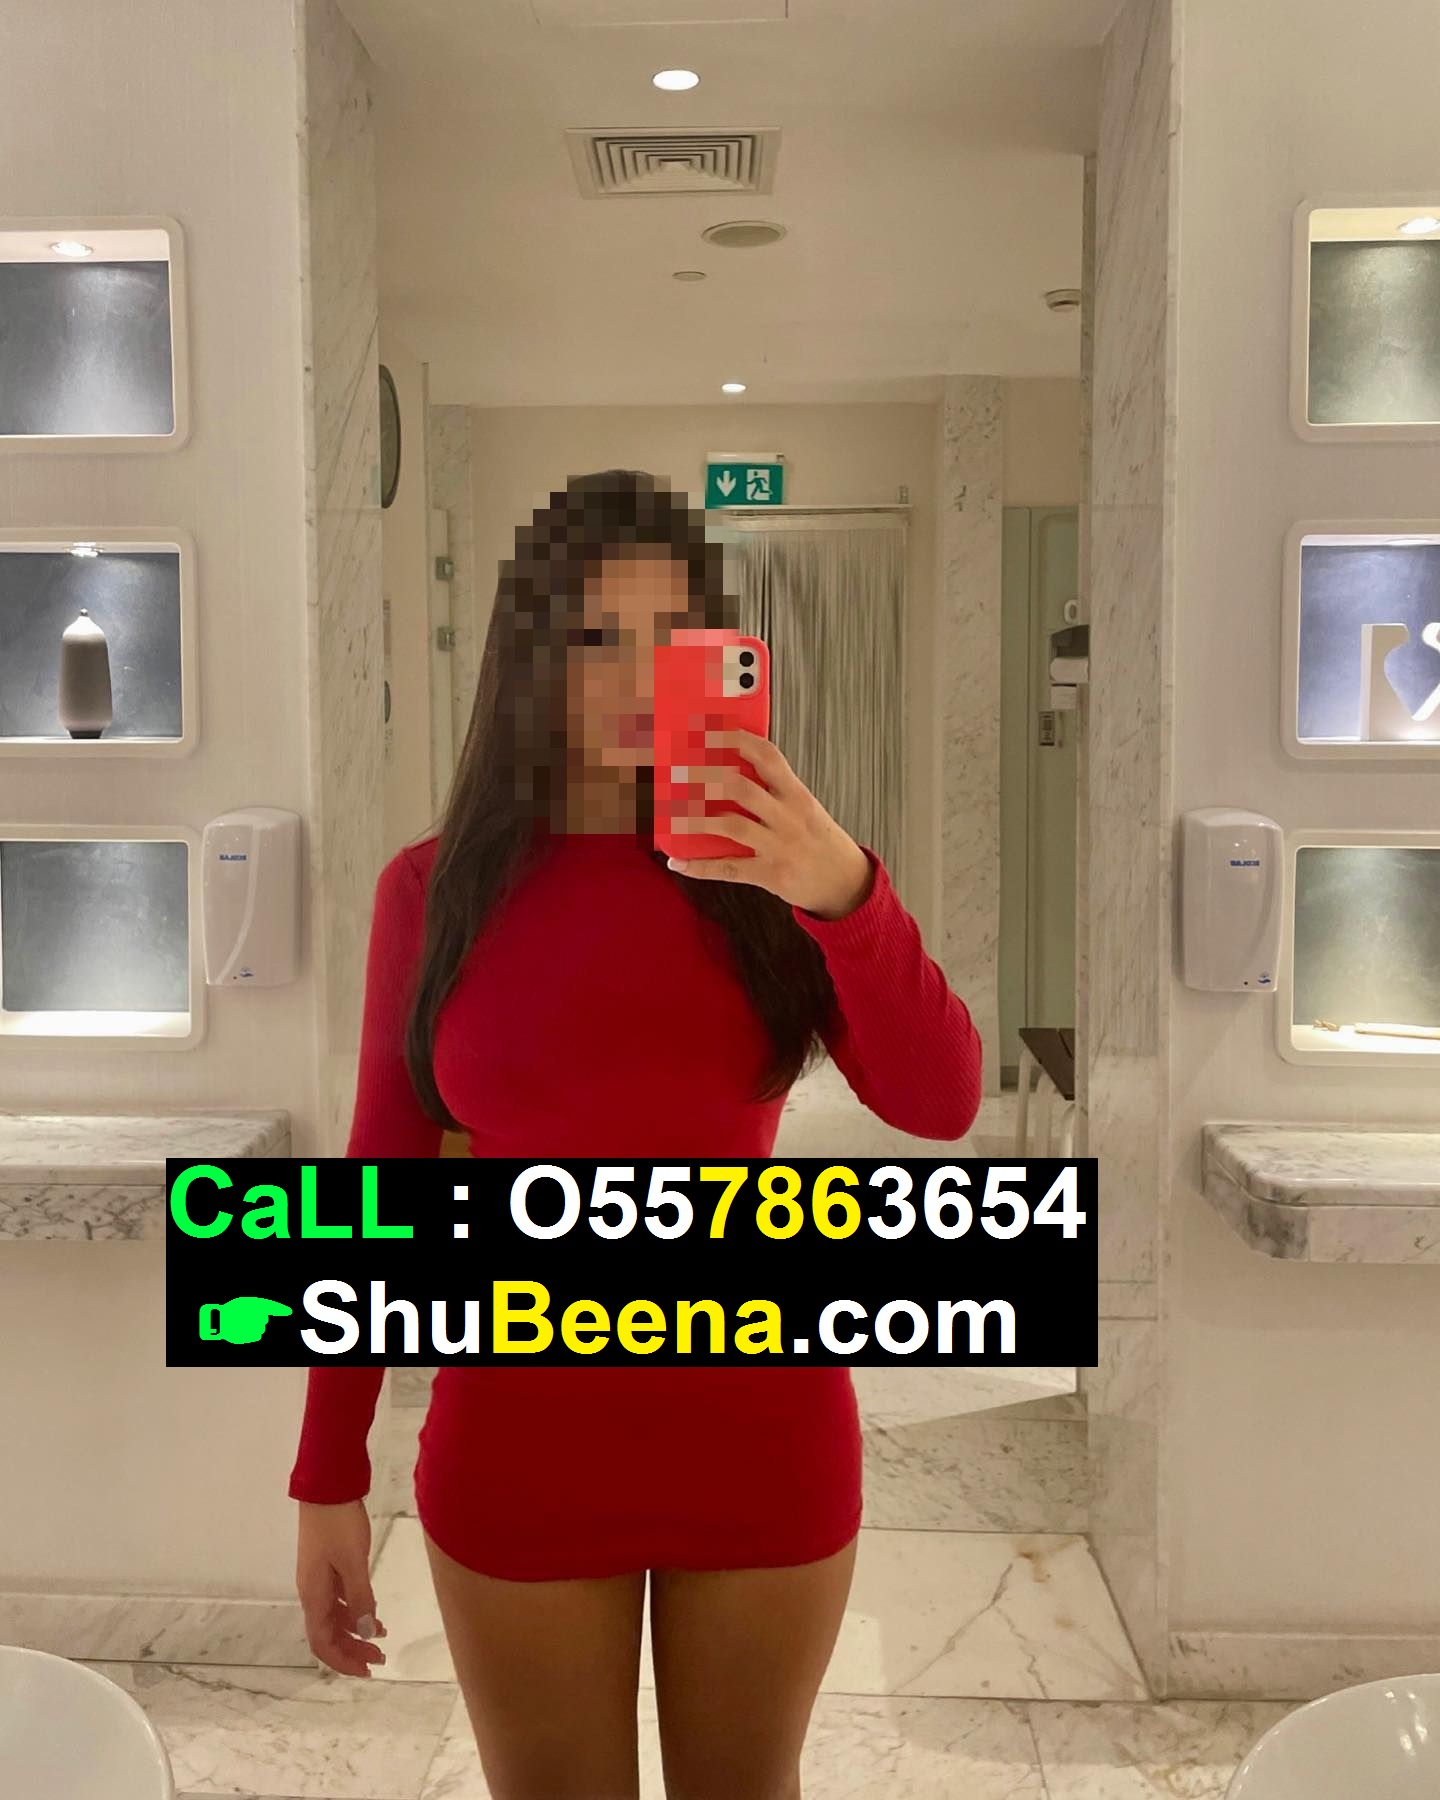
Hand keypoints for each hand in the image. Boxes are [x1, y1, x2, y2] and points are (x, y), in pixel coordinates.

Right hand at [295, 1499, 387, 1678]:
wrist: (327, 1486)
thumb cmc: (338, 1523)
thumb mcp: (353, 1561)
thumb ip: (360, 1598)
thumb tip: (364, 1632)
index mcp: (313, 1595)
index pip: (322, 1642)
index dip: (342, 1661)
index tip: (367, 1670)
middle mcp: (311, 1592)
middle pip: (327, 1634)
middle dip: (352, 1649)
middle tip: (381, 1658)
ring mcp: (318, 1578)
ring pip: (334, 1617)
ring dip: (355, 1630)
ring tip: (383, 1636)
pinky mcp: (326, 1565)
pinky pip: (339, 1599)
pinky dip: (355, 1610)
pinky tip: (374, 1610)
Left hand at [666, 729, 875, 919]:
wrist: (846, 883)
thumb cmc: (820, 839)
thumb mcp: (806, 807)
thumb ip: (776, 790)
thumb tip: (733, 769)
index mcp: (797, 795)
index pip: (767, 757)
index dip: (737, 740)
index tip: (711, 731)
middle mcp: (788, 817)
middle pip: (742, 788)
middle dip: (707, 777)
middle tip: (680, 771)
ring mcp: (778, 846)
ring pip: (731, 826)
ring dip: (696, 819)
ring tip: (672, 814)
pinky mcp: (769, 874)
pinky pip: (728, 868)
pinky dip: (699, 866)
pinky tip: (678, 861)